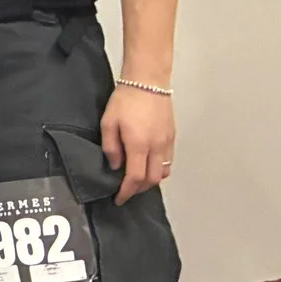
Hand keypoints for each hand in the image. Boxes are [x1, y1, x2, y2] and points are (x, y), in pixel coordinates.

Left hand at [100, 83, 175, 203]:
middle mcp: (156, 147)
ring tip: (136, 181)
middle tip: (126, 191)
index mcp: (139, 145)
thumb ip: (110, 147)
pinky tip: (149, 167)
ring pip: (163, 172)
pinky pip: (168, 161)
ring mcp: (167, 142)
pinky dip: (159, 170)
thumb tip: (114, 166)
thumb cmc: (125, 101)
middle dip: (138, 190)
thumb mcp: (108, 123)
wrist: (148, 82)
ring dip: (150, 181)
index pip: (135, 178)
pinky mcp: (172, 136)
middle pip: (152, 179)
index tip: (118, 199)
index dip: (126, 192)